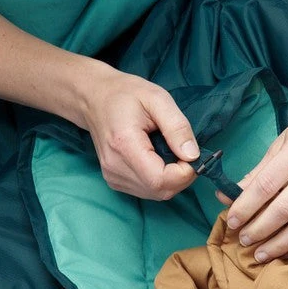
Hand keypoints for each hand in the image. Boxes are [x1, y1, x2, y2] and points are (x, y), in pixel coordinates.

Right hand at [80, 65, 200, 199]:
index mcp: (124, 144)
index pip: (159, 180)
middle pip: (159, 191)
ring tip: (171, 152)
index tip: (193, 154)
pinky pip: (146, 190)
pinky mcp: (114, 180)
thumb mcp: (158, 98)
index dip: (184, 174)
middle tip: (185, 152)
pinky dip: (160, 180)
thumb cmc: (125, 94)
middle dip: (182, 177)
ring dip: (172, 179)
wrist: (94, 98)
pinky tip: (158, 159)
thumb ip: (177, 127)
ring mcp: (112, 176)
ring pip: (155, 194)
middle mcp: (115, 166)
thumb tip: (193, 155)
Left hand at [214, 96, 287, 260]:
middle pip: (285, 209)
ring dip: (281, 244)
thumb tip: (227, 196)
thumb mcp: (282, 141)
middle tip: (243, 240)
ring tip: (261, 254)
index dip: (246, 207)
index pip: (266, 185)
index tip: (231, 221)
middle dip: (260, 229)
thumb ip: (257, 172)